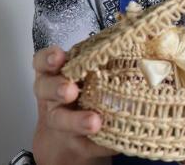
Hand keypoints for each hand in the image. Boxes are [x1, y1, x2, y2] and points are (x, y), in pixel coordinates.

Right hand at [32, 45, 113, 164]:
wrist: (72, 137)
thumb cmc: (86, 94)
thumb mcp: (89, 73)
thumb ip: (103, 60)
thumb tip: (141, 41)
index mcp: (56, 74)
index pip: (43, 62)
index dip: (48, 58)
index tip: (59, 56)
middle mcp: (53, 96)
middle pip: (46, 89)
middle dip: (58, 88)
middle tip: (70, 90)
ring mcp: (61, 120)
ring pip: (61, 120)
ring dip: (76, 120)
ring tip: (94, 122)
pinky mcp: (75, 142)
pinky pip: (85, 143)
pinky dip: (99, 143)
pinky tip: (111, 140)